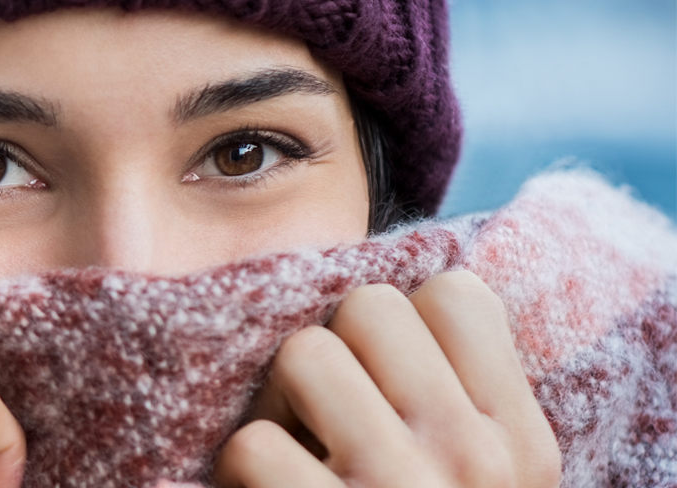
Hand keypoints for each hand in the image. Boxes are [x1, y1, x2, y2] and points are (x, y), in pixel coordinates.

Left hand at [214, 271, 560, 486]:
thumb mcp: (484, 478)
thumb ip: (459, 400)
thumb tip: (398, 295)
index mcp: (521, 444)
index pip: (457, 292)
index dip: (400, 323)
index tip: (382, 378)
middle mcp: (475, 459)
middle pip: (371, 305)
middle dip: (332, 351)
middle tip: (322, 413)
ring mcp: (400, 487)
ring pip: (304, 354)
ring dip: (276, 405)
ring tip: (291, 452)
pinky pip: (253, 442)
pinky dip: (239, 472)